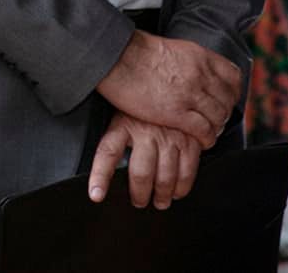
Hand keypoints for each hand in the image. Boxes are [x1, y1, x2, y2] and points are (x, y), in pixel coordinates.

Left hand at [87, 112, 202, 209]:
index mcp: (124, 124)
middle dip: (139, 195)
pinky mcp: (190, 140)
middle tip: (139, 201)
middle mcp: (146, 131)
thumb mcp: (125, 112)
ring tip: (160, 200)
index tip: (97, 194)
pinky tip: (177, 191)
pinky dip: (182, 188)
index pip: (107, 152)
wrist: (175, 85)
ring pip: (165, 177)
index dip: (100, 176)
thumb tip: (108, 166)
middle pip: (141, 174)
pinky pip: (187, 172)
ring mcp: (169, 136)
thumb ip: (118, 136)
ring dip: (162, 195)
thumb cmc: (146, 105)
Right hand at [95, 32, 240, 149]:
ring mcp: (190, 95)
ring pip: (218, 117)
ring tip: (209, 131)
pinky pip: (204, 130)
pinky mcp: (177, 113)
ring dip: (216, 127)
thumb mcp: (172, 48)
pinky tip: (203, 141)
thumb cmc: (134, 52)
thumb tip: (192, 71)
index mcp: (200, 56)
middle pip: (227, 99)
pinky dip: (207, 139)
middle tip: (216, 119)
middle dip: (224, 112)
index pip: (232, 76)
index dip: (232, 91)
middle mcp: (200, 75)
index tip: (226, 98)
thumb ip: (189, 61)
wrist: (116, 57)